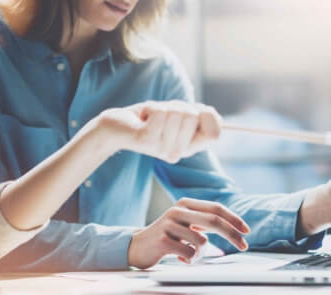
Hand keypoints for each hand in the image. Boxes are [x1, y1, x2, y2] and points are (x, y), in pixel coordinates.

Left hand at [93, 100, 221, 163]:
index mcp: (189, 148)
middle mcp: (178, 153)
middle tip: (163, 116)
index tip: (194, 111)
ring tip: (151, 117)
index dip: (208, 116)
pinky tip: (143, 118)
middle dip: (178, 106)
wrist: (116, 127)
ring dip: (163, 106)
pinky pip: (161, 112)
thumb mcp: (177, 117)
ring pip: (177, 112)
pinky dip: (151, 107)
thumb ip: (197, 116)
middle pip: (194, 116)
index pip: (214, 134)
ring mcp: (163, 148)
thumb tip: (210, 113)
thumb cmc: (148, 119)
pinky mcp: (147, 140)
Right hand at [128, 198, 249, 268]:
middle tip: (244, 246)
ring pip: (202, 241)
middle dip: (232, 235)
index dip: (234, 219)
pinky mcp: (163, 240)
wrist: (136, 247)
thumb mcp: (186, 224)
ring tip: (189, 255)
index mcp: (186, 204)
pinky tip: (178, 258)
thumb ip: (204, 223)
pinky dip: (189, 260)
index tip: (247, 231)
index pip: (216, 208)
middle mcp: (178, 210)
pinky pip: (189, 253)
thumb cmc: (167, 238)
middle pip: (214, 221)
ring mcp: (169, 224)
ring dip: (201, 253)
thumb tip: (234, 230)